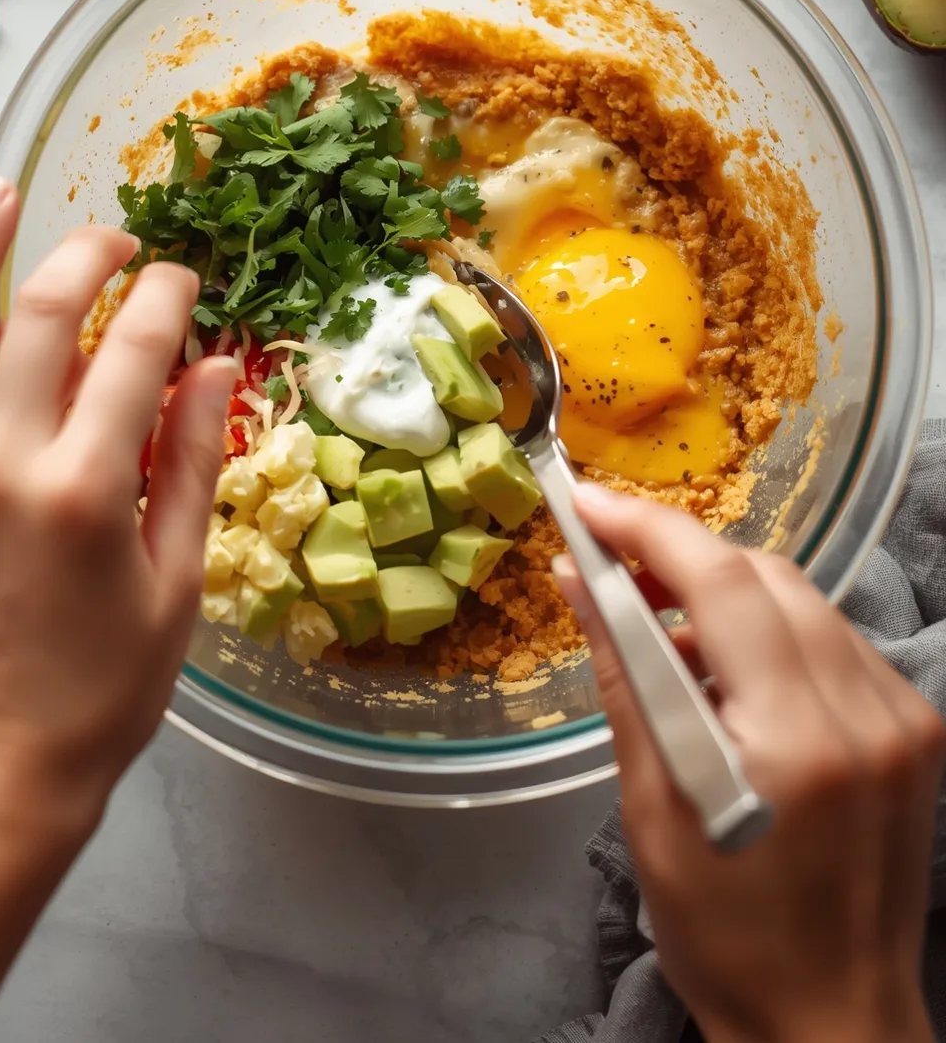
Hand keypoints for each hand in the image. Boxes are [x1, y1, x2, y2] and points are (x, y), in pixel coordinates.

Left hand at [0, 177, 234, 848]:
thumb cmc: (104, 685)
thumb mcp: (175, 580)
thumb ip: (193, 462)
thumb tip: (216, 366)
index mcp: (86, 486)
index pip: (133, 350)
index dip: (167, 299)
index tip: (187, 283)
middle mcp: (0, 462)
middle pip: (40, 316)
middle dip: (86, 254)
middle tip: (118, 236)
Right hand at [555, 486, 943, 1042]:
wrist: (832, 1021)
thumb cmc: (725, 934)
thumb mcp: (653, 810)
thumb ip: (626, 678)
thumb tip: (580, 582)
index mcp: (794, 742)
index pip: (722, 586)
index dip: (647, 529)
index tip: (584, 502)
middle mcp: (865, 714)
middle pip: (767, 576)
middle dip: (682, 553)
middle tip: (612, 564)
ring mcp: (902, 718)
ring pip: (803, 598)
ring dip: (726, 588)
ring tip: (661, 618)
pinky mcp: (914, 727)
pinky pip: (833, 639)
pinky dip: (772, 628)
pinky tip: (729, 665)